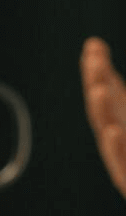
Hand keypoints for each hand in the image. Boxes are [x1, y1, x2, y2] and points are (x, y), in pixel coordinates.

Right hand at [81, 37, 125, 197]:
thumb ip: (122, 105)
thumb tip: (104, 64)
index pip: (112, 98)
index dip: (100, 72)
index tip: (94, 46)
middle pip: (107, 113)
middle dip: (99, 84)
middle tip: (93, 56)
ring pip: (113, 140)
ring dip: (105, 114)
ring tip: (100, 89)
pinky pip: (125, 169)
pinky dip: (119, 150)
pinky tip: (115, 131)